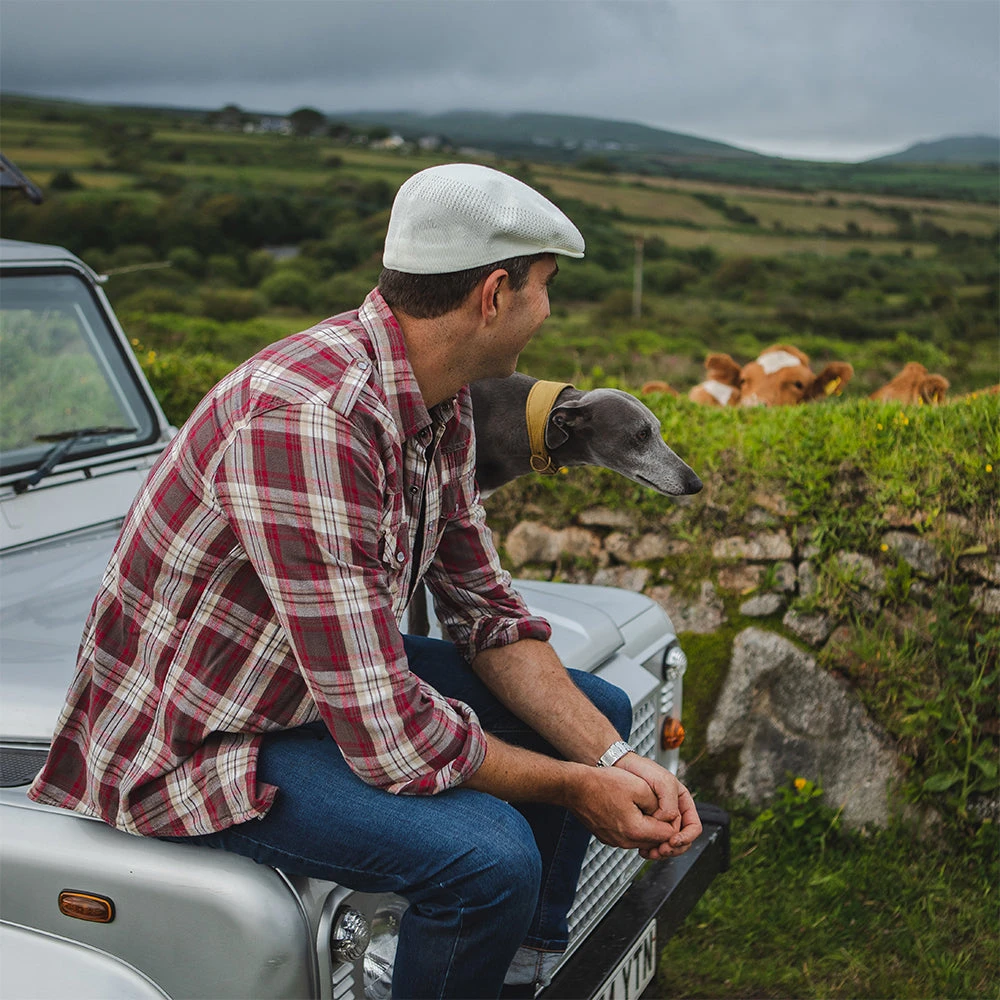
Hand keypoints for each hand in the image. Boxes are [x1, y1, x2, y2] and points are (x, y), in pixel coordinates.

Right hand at [563, 764, 687, 851]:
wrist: (574, 787)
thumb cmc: (603, 784)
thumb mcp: (639, 787)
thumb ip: (658, 804)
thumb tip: (666, 815)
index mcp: (636, 830)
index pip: (668, 834)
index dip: (672, 821)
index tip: (668, 808)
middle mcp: (625, 841)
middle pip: (655, 841)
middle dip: (661, 826)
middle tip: (658, 807)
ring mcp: (614, 841)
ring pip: (641, 839)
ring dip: (646, 826)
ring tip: (642, 806)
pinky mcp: (606, 837)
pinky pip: (627, 836)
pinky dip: (632, 826)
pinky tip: (628, 810)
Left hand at [616, 755, 701, 859]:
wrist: (621, 769)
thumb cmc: (643, 770)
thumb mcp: (663, 782)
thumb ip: (670, 804)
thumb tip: (668, 823)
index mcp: (682, 803)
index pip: (694, 827)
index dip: (686, 837)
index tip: (673, 840)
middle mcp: (674, 813)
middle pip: (683, 840)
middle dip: (674, 849)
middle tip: (661, 850)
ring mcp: (660, 820)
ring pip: (668, 844)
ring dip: (661, 851)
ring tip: (650, 852)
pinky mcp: (647, 825)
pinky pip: (653, 842)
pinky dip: (650, 848)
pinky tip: (643, 848)